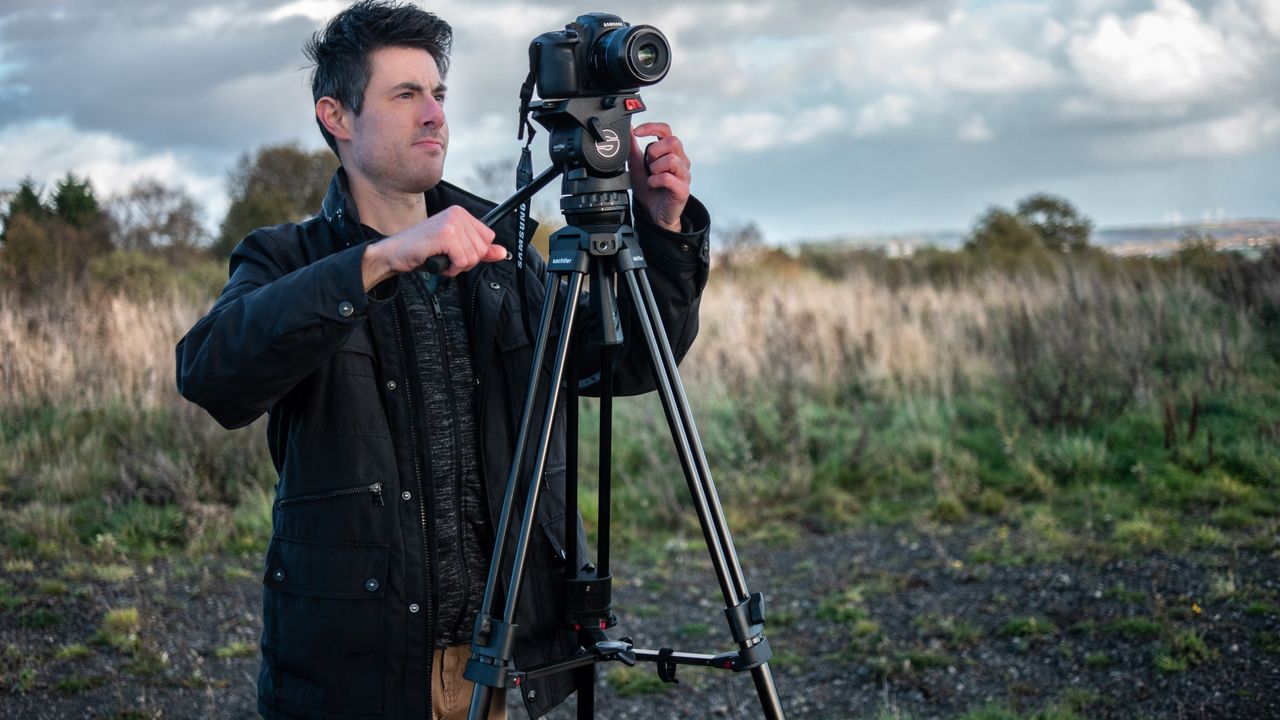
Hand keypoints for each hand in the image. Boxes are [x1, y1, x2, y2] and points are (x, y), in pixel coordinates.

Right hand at [361, 206, 504, 289]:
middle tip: (446, 257)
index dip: (474, 252)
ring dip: (457, 266)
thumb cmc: (422, 251)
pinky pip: (463, 261)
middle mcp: (457, 214)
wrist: (394, 253)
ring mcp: (451, 223)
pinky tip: (437, 261)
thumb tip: (502, 252)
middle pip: (482, 249)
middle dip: (465, 261)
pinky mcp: (445, 235)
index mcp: (461, 213)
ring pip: (473, 257)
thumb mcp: (455, 250)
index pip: (488, 238)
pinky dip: (451, 269)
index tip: (455, 252)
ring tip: (440, 258)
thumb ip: (479, 250)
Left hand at [629, 122, 690, 232]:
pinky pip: (669, 178)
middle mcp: (680, 161)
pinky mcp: (682, 190)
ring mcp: (683, 175)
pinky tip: (652, 184)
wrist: (653, 213)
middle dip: (655, 150)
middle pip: (673, 141)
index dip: (651, 127)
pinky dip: (656, 180)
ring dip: (655, 167)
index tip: (636, 132)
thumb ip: (633, 148)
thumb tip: (628, 129)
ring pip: (672, 159)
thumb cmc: (649, 188)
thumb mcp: (636, 165)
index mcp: (670, 152)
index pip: (666, 130)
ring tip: (651, 176)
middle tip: (648, 163)